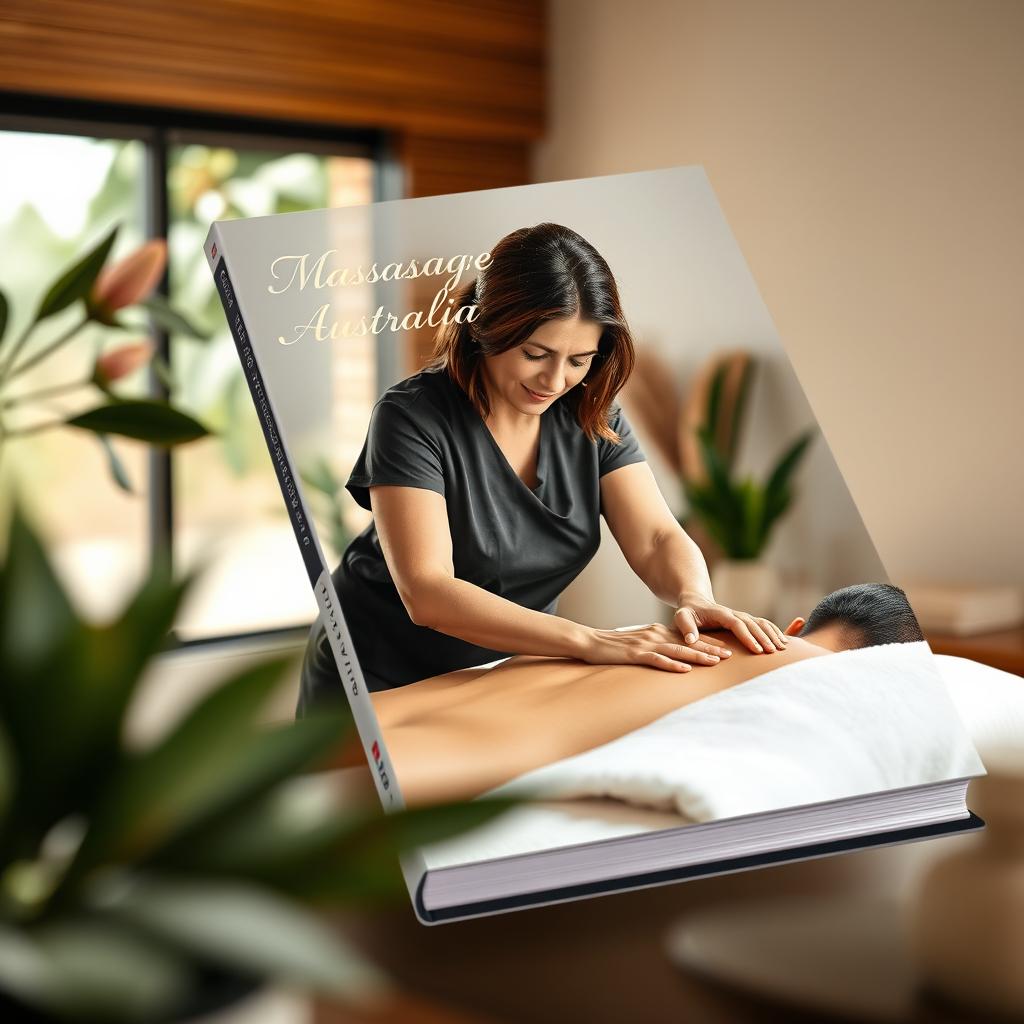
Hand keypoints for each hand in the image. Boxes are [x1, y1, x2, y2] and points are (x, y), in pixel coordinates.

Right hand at [581, 622, 730, 672]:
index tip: (724, 649)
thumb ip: (654, 647)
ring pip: (677, 650)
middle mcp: (654, 635)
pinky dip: (672, 665)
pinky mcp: (634, 654)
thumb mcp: (638, 643)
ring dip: (697, 656)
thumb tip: (670, 656)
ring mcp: (645, 644)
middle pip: (687, 643)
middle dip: (709, 649)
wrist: (588, 641)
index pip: (687, 637)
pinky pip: (657, 660)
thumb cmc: (612, 646)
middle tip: (729, 655)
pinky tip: (684, 671)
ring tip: (714, 662)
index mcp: (656, 632)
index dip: (706, 643)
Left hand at [674, 593, 787, 653]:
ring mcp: (741, 616)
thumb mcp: (681, 617)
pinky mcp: (745, 620)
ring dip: (773, 634)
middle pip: (753, 624)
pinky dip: (774, 631)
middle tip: (773, 652)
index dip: (748, 636)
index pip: (738, 624)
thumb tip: (690, 640)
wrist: (695, 603)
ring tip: (783, 648)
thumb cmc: (688, 613)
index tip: (756, 650)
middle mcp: (734, 613)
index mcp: (721, 614)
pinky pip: (763, 624)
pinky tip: (784, 641)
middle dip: (764, 638)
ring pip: (761, 623)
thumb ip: (685, 627)